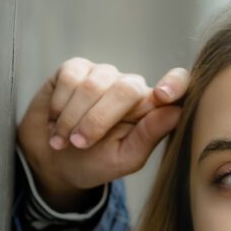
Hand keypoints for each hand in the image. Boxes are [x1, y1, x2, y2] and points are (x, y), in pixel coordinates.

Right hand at [16, 58, 189, 211]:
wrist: (53, 162)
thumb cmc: (95, 163)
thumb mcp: (124, 159)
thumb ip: (149, 136)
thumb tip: (175, 112)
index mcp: (150, 110)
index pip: (176, 84)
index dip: (174, 84)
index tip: (164, 96)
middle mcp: (130, 87)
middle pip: (126, 89)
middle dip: (98, 121)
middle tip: (80, 144)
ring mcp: (103, 74)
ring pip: (93, 86)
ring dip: (73, 118)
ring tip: (64, 140)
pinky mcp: (76, 68)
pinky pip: (70, 78)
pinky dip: (60, 106)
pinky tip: (55, 122)